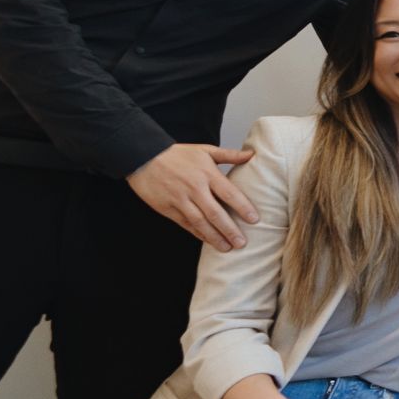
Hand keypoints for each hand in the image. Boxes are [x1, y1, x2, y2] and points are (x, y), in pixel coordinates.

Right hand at [127, 143, 258, 250]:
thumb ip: (229, 154)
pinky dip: (197, 234)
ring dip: (214, 237)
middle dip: (230, 230)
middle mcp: (194, 188)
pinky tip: (208, 241)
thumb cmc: (178, 154)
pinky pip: (185, 224)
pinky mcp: (167, 209)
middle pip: (215, 213)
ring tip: (227, 248)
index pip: (229, 193)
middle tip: (242, 243)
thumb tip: (252, 154)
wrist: (144, 157)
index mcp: (207, 173)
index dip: (243, 207)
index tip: (254, 220)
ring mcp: (180, 200)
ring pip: (200, 222)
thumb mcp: (205, 150)